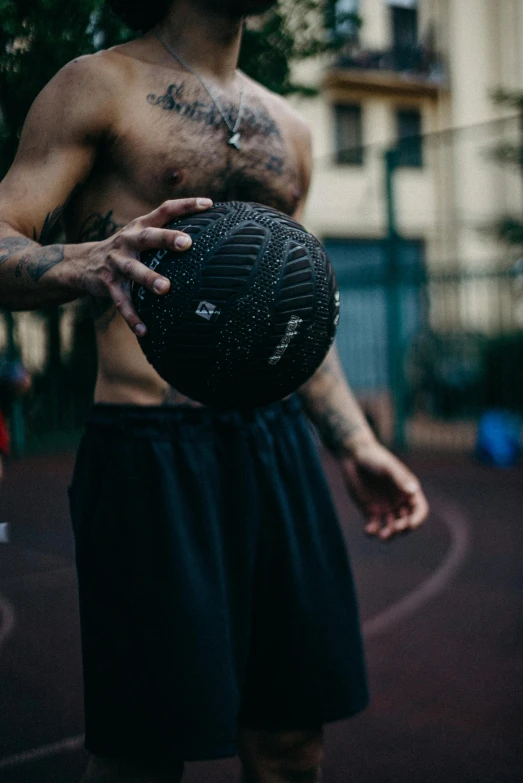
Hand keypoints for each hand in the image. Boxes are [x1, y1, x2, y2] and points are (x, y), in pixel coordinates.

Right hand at [70, 197, 212, 333]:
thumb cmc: (125, 250)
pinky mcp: (108, 284)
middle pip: (149, 237)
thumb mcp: (140, 236)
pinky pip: (122, 302)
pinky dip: (133, 317)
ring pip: (133, 270)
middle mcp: (128, 241)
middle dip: (167, 238)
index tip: (208, 204)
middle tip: (187, 242)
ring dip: (149, 278)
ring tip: (165, 288)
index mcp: (140, 227)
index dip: (186, 205)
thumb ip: (164, 234)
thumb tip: (205, 238)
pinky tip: (144, 330)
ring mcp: (117, 262)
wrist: (82, 264)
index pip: (165, 210)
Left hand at [339, 439, 428, 540]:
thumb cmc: (374, 458)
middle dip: (403, 528)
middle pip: (407, 522)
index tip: (410, 524)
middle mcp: (399, 502)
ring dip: (389, 534)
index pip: (420, 510)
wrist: (354, 456)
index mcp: (408, 491)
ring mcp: (385, 508)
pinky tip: (368, 530)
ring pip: (391, 528)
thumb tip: (413, 490)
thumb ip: (399, 479)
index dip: (417, 519)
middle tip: (395, 528)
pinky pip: (374, 526)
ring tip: (382, 536)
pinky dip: (372, 531)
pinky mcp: (370, 511)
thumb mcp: (388, 468)